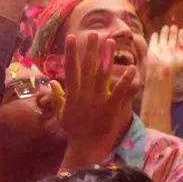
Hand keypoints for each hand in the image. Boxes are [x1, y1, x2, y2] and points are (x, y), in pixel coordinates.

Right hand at [60, 31, 140, 169]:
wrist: (85, 148)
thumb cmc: (73, 131)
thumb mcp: (61, 113)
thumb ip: (56, 96)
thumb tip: (51, 82)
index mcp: (72, 93)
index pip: (70, 68)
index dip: (71, 52)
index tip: (72, 37)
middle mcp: (83, 94)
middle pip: (87, 67)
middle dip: (90, 49)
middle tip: (94, 33)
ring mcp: (97, 100)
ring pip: (102, 74)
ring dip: (106, 57)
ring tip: (110, 42)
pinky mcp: (110, 108)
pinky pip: (119, 91)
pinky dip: (125, 80)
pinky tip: (131, 69)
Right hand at [144, 24, 182, 83]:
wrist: (161, 72)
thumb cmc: (174, 67)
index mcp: (178, 52)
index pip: (180, 41)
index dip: (181, 35)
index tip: (182, 29)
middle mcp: (169, 49)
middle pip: (172, 38)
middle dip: (173, 32)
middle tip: (174, 26)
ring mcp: (161, 49)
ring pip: (163, 38)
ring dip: (165, 32)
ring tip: (166, 27)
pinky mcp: (152, 49)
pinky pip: (153, 41)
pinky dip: (154, 37)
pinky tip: (156, 33)